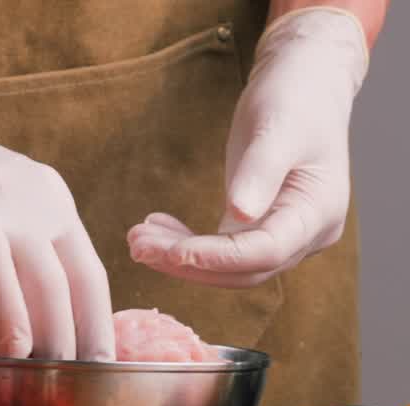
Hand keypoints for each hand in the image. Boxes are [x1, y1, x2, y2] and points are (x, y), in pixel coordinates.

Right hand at [0, 100, 114, 360]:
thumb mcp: (30, 209)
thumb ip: (47, 263)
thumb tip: (64, 343)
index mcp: (52, 208)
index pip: (86, 275)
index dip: (96, 327)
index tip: (96, 371)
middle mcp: (13, 204)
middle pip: (45, 272)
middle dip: (54, 333)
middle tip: (49, 378)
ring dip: (5, 311)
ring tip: (7, 355)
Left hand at [128, 8, 368, 286]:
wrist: (305, 84)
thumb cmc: (296, 100)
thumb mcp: (277, 129)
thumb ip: (260, 172)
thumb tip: (239, 214)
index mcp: (318, 212)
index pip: (266, 251)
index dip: (218, 257)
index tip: (172, 252)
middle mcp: (308, 233)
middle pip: (244, 269)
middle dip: (188, 262)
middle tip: (138, 244)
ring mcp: (286, 234)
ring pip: (230, 266)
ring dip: (181, 257)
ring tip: (138, 238)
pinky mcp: (261, 226)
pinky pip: (223, 249)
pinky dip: (188, 244)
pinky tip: (158, 228)